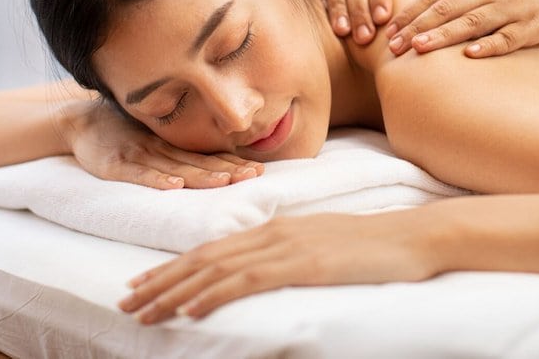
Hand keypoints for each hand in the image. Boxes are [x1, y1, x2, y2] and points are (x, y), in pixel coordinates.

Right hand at [69, 101, 263, 189]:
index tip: (259, 171)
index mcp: (171, 146)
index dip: (233, 163)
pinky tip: (173, 186)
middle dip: (228, 170)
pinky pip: (138, 173)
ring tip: (224, 183)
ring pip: (174, 167)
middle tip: (254, 176)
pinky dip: (156, 179)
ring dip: (200, 176)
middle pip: (198, 162)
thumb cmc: (122, 133)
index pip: (208, 157)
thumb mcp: (153, 140)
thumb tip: (218, 167)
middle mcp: (159, 149)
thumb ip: (180, 154)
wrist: (80, 120)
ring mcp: (137, 155)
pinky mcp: (114, 165)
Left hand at [118, 209, 438, 322]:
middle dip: (161, 281)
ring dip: (175, 292)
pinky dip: (215, 293)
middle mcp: (272, 232)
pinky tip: (192, 309)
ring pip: (216, 269)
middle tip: (126, 301)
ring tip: (144, 311)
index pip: (212, 249)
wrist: (411, 236)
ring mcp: (286, 246)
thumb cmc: (373, 245)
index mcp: (275, 227)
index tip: (144, 284)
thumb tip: (264, 272)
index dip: (173, 267)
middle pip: (203, 258)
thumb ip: (289, 253)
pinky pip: (248, 280)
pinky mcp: (302, 264)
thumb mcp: (323, 245)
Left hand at [386, 0, 538, 57]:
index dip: (409, 12)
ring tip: (419, 48)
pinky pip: (509, 37)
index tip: (386, 30)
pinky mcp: (534, 25)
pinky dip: (490, 45)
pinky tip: (471, 55)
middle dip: (417, 27)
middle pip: (447, 9)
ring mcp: (511, 9)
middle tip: (391, 46)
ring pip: (473, 22)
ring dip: (444, 35)